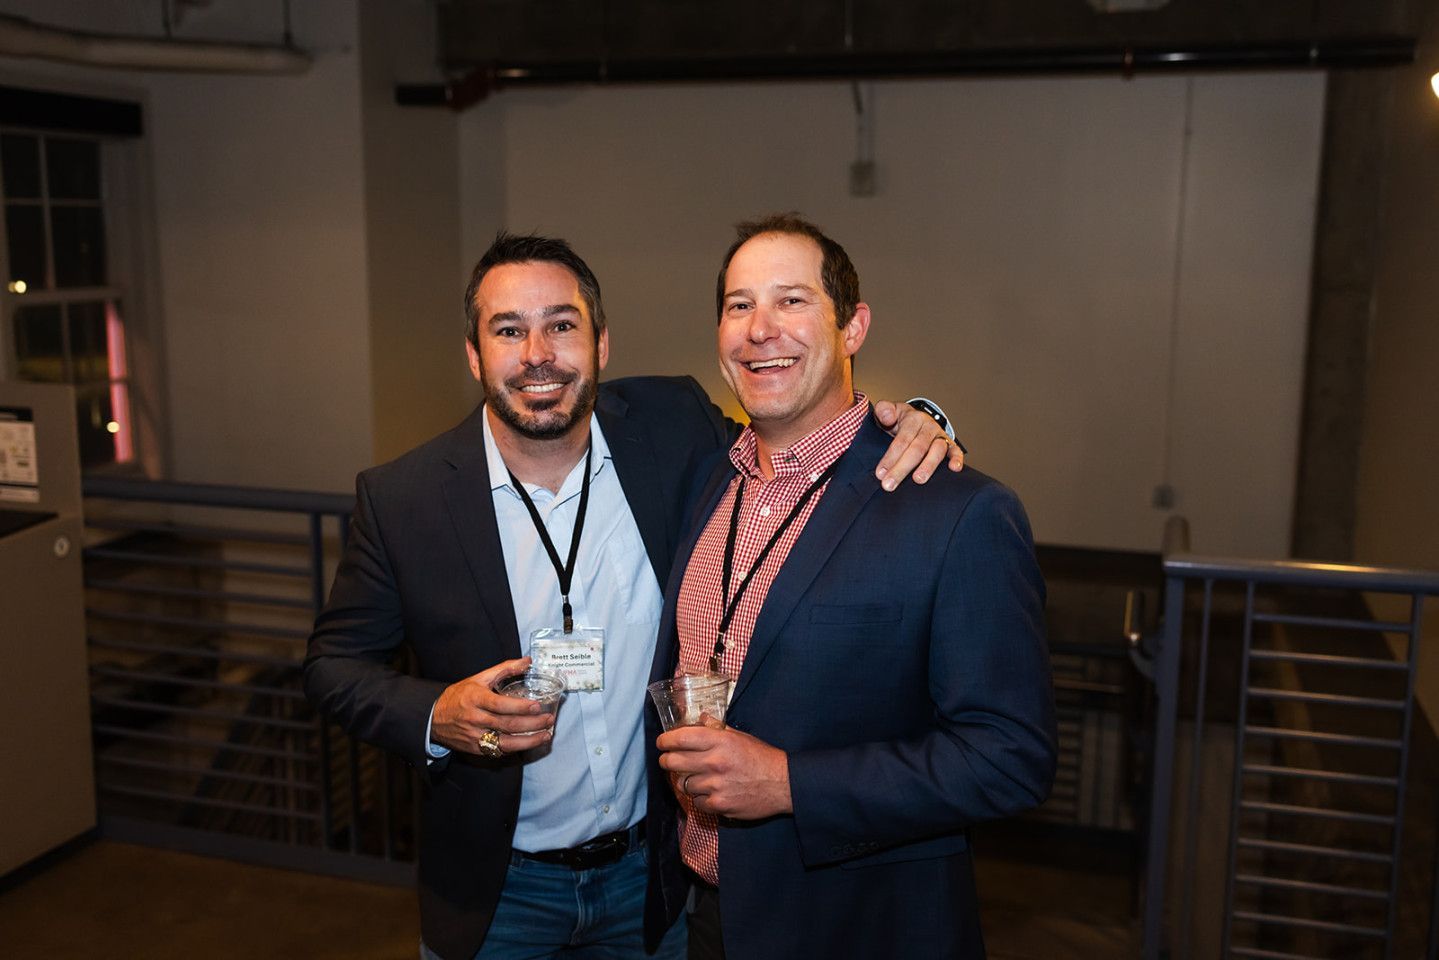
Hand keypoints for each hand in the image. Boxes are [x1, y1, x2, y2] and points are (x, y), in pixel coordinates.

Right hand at [431, 657, 555, 755]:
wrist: (433, 718)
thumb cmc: (459, 696)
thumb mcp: (478, 678)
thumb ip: (504, 669)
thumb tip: (527, 661)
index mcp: (475, 699)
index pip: (500, 705)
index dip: (519, 707)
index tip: (537, 706)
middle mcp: (475, 719)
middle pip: (507, 724)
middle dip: (531, 724)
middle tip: (549, 719)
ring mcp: (475, 736)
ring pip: (505, 742)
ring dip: (528, 741)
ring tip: (546, 735)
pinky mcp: (476, 749)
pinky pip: (499, 750)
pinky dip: (516, 748)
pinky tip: (530, 743)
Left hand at [657, 724, 791, 819]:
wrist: (783, 784)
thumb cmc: (762, 758)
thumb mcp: (740, 736)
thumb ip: (717, 728)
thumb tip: (700, 718)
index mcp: (719, 741)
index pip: (680, 738)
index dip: (665, 741)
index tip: (662, 742)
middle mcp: (714, 762)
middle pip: (672, 762)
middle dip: (667, 761)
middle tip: (669, 760)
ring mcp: (715, 785)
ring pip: (683, 784)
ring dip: (687, 781)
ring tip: (699, 778)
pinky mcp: (719, 805)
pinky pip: (696, 802)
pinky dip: (700, 798)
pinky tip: (711, 792)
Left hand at [871, 400, 964, 490]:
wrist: (913, 419)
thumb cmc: (898, 420)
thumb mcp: (887, 412)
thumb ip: (883, 411)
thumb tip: (888, 417)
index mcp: (913, 418)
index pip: (902, 440)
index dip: (891, 457)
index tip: (880, 473)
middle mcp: (929, 426)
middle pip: (917, 448)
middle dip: (902, 468)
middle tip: (890, 484)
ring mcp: (940, 435)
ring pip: (937, 451)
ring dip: (928, 467)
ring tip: (918, 480)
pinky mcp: (950, 444)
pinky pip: (955, 451)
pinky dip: (957, 459)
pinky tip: (954, 468)